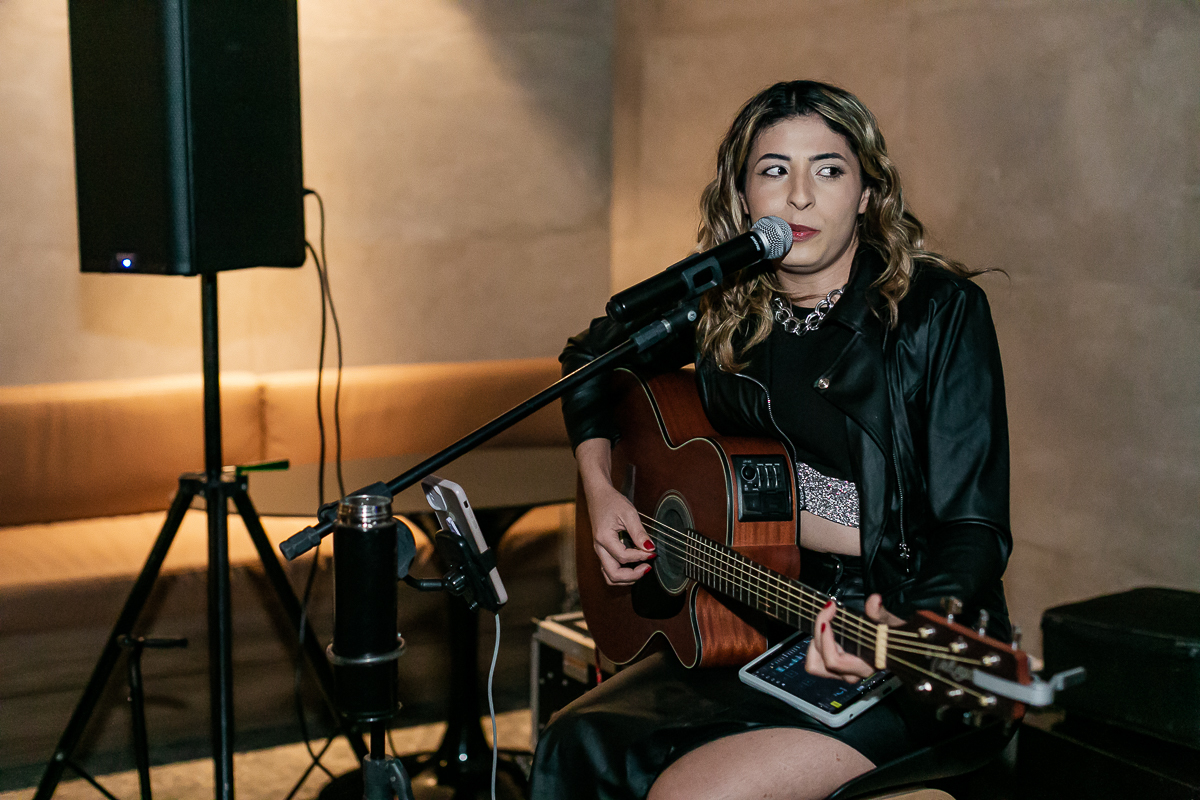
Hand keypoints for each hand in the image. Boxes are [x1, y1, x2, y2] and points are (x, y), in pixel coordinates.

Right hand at [574, 438, 655, 585]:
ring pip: (610, 576)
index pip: (623, 557)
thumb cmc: (612, 502)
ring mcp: (600, 551)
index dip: (640, 557)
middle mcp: (599, 548)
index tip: (653, 552)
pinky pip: (610, 570)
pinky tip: (634, 565)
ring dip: (626, 578)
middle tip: (648, 567)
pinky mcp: (603, 551)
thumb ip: (639, 532)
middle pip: (613, 574)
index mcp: (604, 539)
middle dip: (632, 576)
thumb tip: (650, 548)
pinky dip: (622, 573)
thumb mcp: (628, 513)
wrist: (598, 495)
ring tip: (642, 569)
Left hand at [805, 594, 902, 682]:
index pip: (834, 661)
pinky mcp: (836, 669)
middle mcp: (852, 674)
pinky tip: (825, 633)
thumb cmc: (891, 634)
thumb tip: (874, 601)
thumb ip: (880, 613)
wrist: (892, 643)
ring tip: (825, 627)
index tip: (827, 618)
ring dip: (815, 645)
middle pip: (823, 660)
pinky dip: (816, 647)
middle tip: (826, 614)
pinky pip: (816, 663)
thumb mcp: (889, 622)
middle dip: (819, 635)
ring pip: (815, 666)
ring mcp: (842, 673)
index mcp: (864, 666)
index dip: (825, 640)